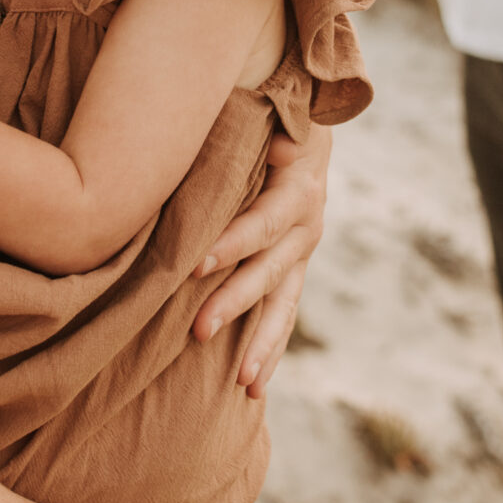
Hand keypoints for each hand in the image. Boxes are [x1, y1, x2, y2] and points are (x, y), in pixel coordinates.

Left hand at [192, 128, 329, 394]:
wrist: (305, 127)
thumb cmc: (266, 116)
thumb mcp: (264, 113)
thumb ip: (249, 127)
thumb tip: (237, 138)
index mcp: (299, 187)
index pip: (262, 222)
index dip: (231, 244)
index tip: (195, 266)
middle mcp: (306, 225)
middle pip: (269, 271)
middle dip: (234, 302)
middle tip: (199, 331)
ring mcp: (302, 252)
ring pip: (283, 305)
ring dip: (261, 345)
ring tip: (242, 383)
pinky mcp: (293, 271)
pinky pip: (284, 315)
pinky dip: (269, 351)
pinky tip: (253, 388)